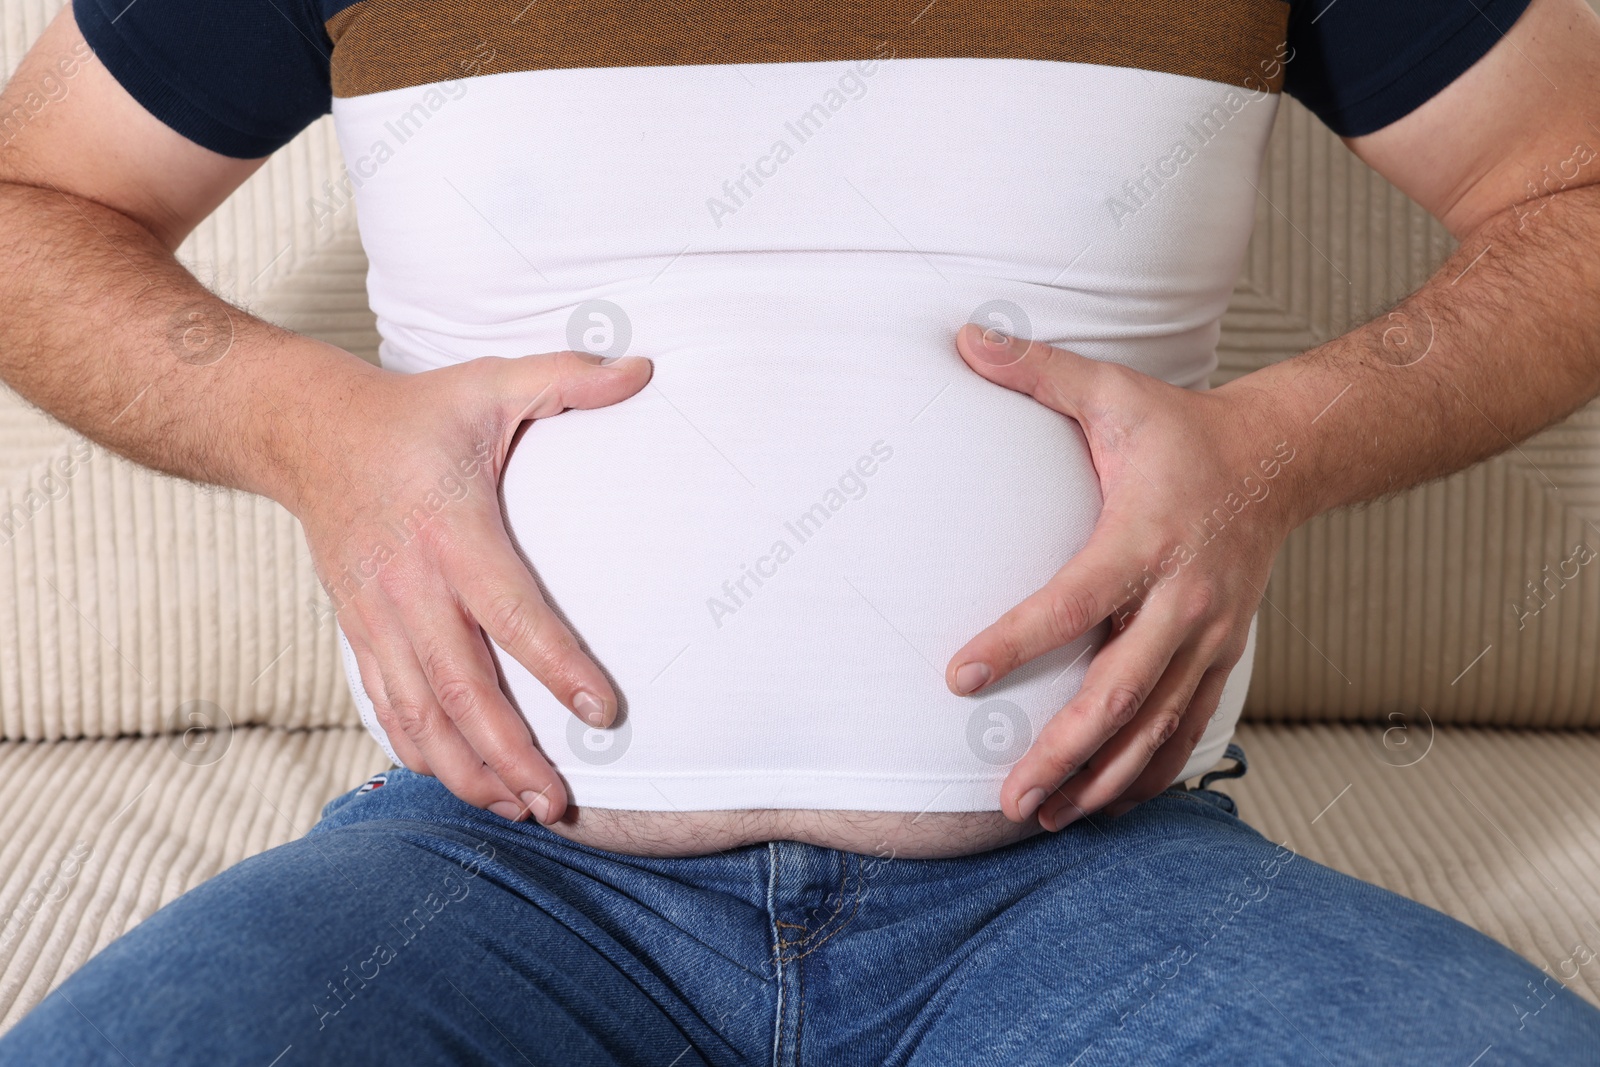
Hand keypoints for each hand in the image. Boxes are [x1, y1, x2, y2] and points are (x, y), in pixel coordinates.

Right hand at [292, 349, 652, 824]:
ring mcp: (376, 616)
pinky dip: (422, 753)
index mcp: (451, 530)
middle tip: (562, 802)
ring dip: (469, 770)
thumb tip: (644, 369)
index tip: (603, 711)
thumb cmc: (417, 414)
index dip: (555, 665)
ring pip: (420, 715)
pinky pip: (388, 707)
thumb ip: (566, 380)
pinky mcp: (357, 631)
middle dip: (512, 754)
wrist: (306, 432)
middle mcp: (409, 585)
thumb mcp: (491, 383)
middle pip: (462, 689)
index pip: (510, 611)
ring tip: (522, 811)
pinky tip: (462, 785)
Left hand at [944, 324, 1302, 830]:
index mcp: (1145, 537)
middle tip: (1007, 796)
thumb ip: (1037, 370)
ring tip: (1046, 817)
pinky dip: (1152, 771)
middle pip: (1121, 691)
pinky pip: (1190, 726)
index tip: (959, 679)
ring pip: (1158, 725)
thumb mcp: (1110, 390)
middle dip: (1063, 750)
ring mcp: (1211, 634)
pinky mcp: (1223, 654)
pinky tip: (1108, 803)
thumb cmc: (1180, 428)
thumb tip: (961, 336)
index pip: (1074, 601)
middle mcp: (1184, 598)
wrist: (1280, 459)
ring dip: (1104, 777)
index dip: (1017, 641)